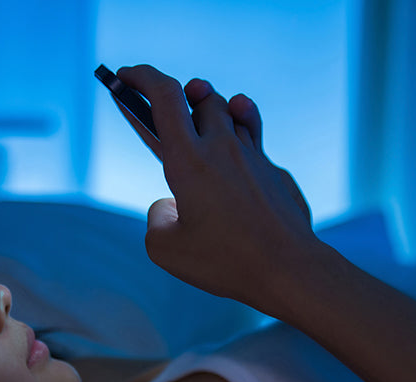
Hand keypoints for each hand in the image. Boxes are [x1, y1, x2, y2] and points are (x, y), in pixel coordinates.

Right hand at [116, 65, 317, 310]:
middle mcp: (223, 148)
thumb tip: (170, 206)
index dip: (140, 77)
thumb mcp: (165, 249)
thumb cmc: (227, 261)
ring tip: (206, 133)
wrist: (290, 270)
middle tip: (170, 117)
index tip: (125, 77)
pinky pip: (256, 146)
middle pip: (204, 98)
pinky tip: (237, 165)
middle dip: (183, 97)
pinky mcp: (276, 174)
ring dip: (214, 116)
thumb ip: (156, 218)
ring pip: (233, 114)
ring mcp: (255, 158)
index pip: (164, 95)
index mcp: (189, 159)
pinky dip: (241, 144)